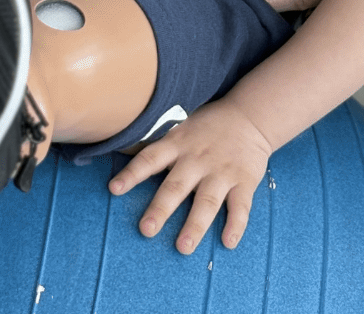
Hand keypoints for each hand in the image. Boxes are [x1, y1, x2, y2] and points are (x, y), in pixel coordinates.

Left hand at [108, 99, 271, 254]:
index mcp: (178, 144)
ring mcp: (221, 171)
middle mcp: (197, 159)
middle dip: (160, 209)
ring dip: (194, 225)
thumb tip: (127, 161)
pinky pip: (240, 206)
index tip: (114, 189)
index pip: (150, 158)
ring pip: (206, 201)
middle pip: (176, 186)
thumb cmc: (207, 126)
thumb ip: (162, 148)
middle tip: (146, 230)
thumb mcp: (181, 128)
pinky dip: (235, 225)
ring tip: (183, 247)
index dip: (132, 174)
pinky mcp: (244, 181)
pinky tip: (227, 242)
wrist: (249, 116)